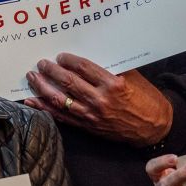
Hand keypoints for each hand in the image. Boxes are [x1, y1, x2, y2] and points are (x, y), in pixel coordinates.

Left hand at [24, 53, 172, 144]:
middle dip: (51, 71)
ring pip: (60, 99)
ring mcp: (92, 115)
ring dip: (42, 87)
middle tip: (41, 63)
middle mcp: (101, 100)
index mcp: (113, 85)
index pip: (83, 68)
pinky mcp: (88, 126)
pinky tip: (32, 101)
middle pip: (68, 82)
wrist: (154, 129)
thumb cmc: (145, 100)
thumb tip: (88, 57)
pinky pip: (61, 116)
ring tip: (32, 77)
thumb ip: (111, 68)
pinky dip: (44, 108)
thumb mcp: (133, 79)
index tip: (60, 56)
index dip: (68, 60)